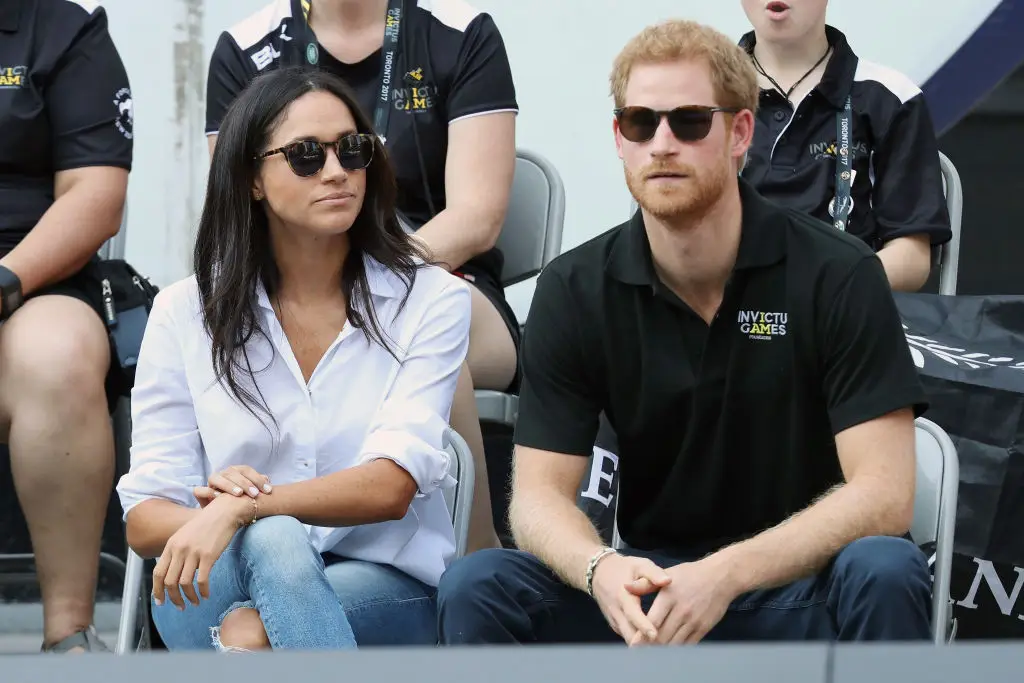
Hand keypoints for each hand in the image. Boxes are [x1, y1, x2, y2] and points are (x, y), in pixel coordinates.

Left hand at [153, 493, 252, 609]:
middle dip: (173, 598)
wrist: (225, 512)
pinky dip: (203, 591)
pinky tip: (206, 595)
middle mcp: (179, 549)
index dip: (157, 590)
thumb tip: (174, 571)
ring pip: (184, 584)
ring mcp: (193, 552)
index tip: (161, 601)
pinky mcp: (208, 555)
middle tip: (180, 607)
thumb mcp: (186, 535)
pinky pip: (201, 580)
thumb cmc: (208, 524)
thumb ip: (178, 551)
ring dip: (189, 597)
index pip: (158, 573)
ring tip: (195, 603)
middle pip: (169, 582)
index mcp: (171, 545)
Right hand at [193, 465, 271, 507]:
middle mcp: (222, 475)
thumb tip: (267, 478)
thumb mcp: (249, 494)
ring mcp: (210, 483)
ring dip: (228, 485)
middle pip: (232, 472)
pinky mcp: (200, 494)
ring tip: (239, 494)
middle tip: (254, 494)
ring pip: (216, 478)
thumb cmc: (238, 503)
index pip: (246, 470)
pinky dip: (209, 492)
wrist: (221, 516)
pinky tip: (218, 497)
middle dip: (245, 482)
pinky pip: (200, 490)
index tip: (267, 490)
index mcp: (234, 472)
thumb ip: (256, 485)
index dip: (257, 478)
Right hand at [589, 553, 671, 644]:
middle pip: (629, 634)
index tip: (655, 635)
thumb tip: (668, 581)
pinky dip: (639, 642)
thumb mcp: (639, 565)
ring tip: (663, 647)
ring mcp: (615, 621)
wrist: (598, 573)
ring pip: (628, 639)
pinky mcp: (616, 626)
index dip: (643, 626)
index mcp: (624, 596)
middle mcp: (617, 612)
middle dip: (645, 643)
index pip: (633, 614)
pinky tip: (654, 644)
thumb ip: (654, 573)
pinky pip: (627, 637)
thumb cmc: (623, 568)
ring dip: (643, 645)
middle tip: (665, 646)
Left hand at [626, 557, 736, 644]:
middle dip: (650, 646)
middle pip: (662, 636)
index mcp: (669, 597)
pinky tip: (669, 651)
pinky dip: (677, 649)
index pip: (652, 622)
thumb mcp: (668, 574)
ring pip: (674, 643)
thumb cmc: (691, 575)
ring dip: (662, 650)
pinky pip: (688, 645)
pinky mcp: (703, 628)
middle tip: (640, 652)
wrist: (720, 577)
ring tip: (652, 653)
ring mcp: (693, 621)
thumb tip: (625, 586)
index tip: (633, 645)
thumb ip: (645, 584)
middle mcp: (681, 611)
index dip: (642, 636)